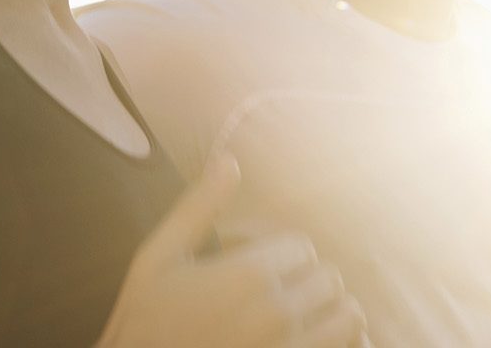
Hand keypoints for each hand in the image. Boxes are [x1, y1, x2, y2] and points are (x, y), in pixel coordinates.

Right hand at [98, 156, 368, 347]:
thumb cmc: (143, 320)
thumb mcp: (158, 258)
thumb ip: (198, 208)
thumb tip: (228, 160)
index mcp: (247, 274)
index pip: (300, 246)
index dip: (276, 252)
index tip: (248, 267)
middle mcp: (278, 312)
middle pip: (327, 278)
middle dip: (302, 280)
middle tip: (269, 292)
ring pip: (348, 316)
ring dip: (329, 312)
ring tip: (297, 316)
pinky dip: (338, 341)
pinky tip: (306, 339)